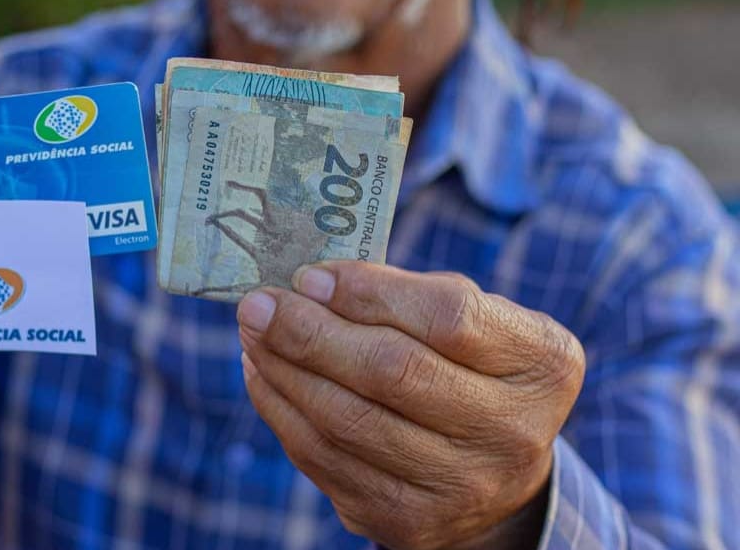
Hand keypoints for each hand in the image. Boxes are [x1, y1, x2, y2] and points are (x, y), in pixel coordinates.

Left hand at [237, 261, 584, 549]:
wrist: (491, 472)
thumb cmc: (469, 367)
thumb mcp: (471, 318)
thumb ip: (405, 293)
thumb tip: (312, 282)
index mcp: (541, 363)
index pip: (449, 319)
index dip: (370, 293)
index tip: (311, 275)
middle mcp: (512, 433)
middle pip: (392, 373)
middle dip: (310, 333)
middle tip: (258, 303)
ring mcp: (460, 486)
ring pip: (347, 421)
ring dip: (284, 370)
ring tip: (252, 333)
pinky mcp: (405, 520)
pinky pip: (324, 460)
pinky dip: (281, 410)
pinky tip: (263, 374)